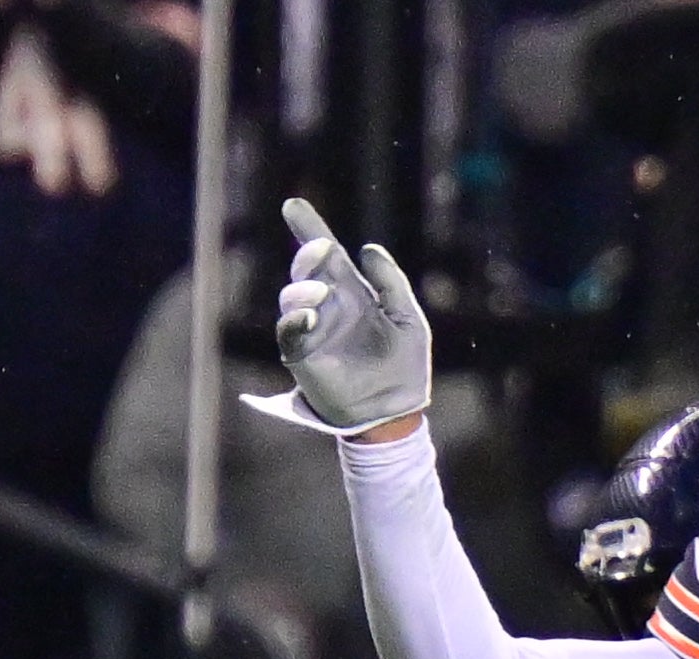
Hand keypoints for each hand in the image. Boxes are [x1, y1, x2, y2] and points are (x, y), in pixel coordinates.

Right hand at [269, 196, 434, 436]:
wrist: (396, 413)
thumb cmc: (406, 368)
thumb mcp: (409, 321)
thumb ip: (392, 284)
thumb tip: (368, 248)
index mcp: (353, 295)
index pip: (328, 257)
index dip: (310, 229)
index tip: (293, 206)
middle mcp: (328, 307)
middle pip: (307, 270)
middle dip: (308, 254)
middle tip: (321, 248)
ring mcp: (313, 330)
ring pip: (293, 297)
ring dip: (303, 287)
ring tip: (320, 291)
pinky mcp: (302, 356)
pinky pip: (289, 331)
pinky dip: (295, 319)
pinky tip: (310, 316)